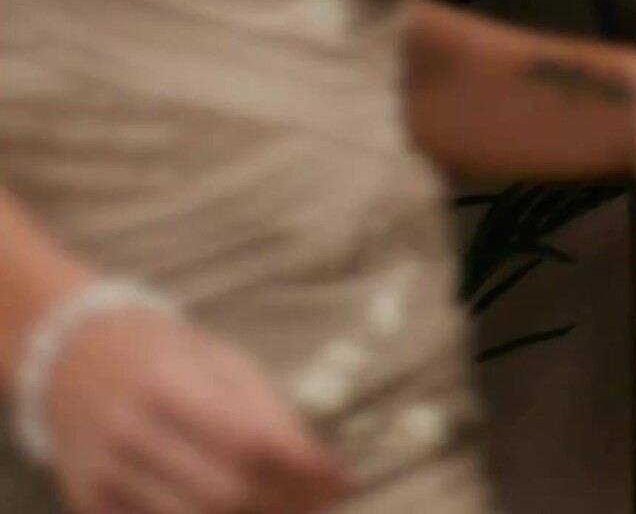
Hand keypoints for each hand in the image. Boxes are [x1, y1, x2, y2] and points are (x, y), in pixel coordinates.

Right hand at [43, 308, 353, 513]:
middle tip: (322, 502)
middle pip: (223, 492)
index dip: (303, 471)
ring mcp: (101, 473)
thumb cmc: (166, 356)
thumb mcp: (224, 364)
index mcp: (167, 384)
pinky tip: (240, 513)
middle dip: (285, 504)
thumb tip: (329, 471)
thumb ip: (272, 415)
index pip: (250, 444)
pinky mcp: (86, 501)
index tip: (344, 482)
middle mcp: (127, 432)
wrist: (72, 357)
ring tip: (289, 509)